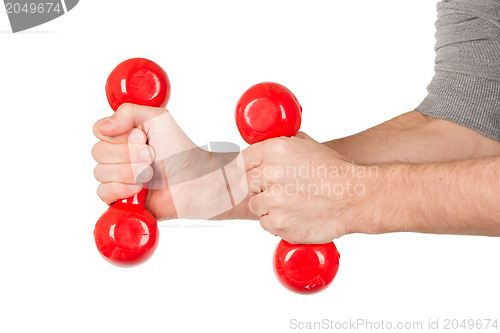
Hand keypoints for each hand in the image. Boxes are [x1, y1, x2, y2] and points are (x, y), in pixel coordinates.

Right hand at [92, 104, 247, 219]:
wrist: (194, 181)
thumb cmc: (180, 151)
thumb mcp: (158, 119)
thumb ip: (128, 111)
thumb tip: (103, 127)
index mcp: (124, 135)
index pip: (99, 130)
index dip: (118, 135)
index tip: (141, 137)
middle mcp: (118, 155)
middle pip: (98, 152)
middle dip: (128, 154)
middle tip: (151, 156)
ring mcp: (118, 178)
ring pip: (100, 172)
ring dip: (129, 172)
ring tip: (150, 174)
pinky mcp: (120, 199)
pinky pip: (103, 193)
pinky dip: (121, 189)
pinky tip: (139, 189)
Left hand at [243, 132, 373, 242]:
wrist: (356, 196)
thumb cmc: (334, 172)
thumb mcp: (306, 145)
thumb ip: (279, 146)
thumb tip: (260, 152)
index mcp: (274, 149)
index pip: (242, 161)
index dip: (245, 170)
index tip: (246, 177)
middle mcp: (270, 173)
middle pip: (245, 184)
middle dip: (258, 189)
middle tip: (276, 192)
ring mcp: (272, 199)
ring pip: (256, 205)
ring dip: (268, 207)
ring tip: (292, 204)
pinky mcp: (277, 222)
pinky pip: (265, 223)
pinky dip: (277, 222)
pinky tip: (296, 216)